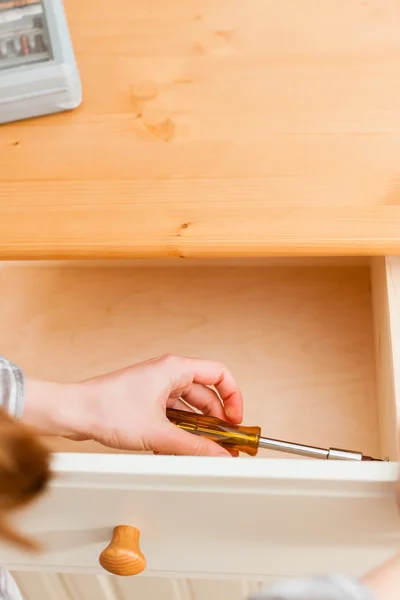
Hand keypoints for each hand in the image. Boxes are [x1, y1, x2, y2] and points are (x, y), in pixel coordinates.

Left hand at [24, 355, 242, 456]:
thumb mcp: (158, 433)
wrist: (74, 412)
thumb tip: (218, 455)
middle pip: (205, 393)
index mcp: (174, 368)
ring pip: (188, 406)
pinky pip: (172, 413)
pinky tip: (177, 447)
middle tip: (221, 442)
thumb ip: (193, 446)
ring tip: (200, 449)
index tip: (234, 421)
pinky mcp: (145, 400)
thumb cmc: (107, 409)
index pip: (219, 374)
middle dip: (215, 418)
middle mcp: (167, 373)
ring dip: (195, 427)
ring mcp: (155, 386)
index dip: (233, 397)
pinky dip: (179, 429)